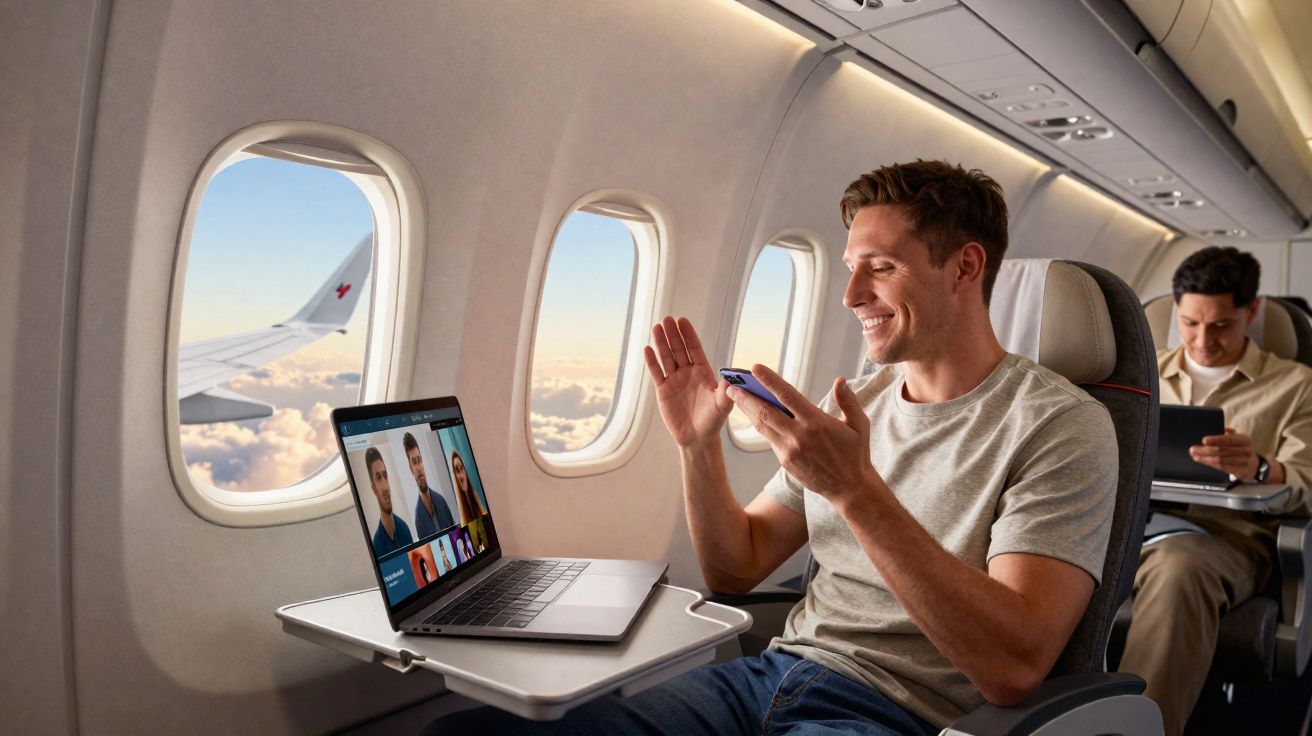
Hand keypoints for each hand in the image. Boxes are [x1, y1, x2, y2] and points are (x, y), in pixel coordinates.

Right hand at [643, 316, 732, 447]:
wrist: (697, 437)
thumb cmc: (712, 421)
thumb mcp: (722, 406)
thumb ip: (726, 391)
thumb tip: (732, 377)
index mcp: (703, 372)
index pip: (694, 349)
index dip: (688, 335)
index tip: (682, 321)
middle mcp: (688, 372)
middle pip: (679, 349)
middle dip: (673, 334)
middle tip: (666, 319)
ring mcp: (675, 380)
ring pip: (666, 357)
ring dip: (661, 343)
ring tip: (656, 327)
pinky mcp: (663, 390)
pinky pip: (657, 372)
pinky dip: (651, 361)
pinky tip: (647, 349)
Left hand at [727, 365, 882, 506]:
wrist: (849, 489)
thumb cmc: (855, 454)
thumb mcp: (859, 425)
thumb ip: (848, 401)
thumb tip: (840, 380)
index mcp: (816, 423)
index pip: (787, 396)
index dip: (769, 381)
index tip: (754, 368)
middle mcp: (799, 436)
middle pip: (765, 411)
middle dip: (746, 396)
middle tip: (730, 384)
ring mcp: (789, 451)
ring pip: (763, 426)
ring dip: (747, 410)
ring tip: (735, 396)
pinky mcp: (785, 462)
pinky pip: (769, 439)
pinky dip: (760, 425)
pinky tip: (753, 415)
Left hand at [1191, 428, 1260, 480]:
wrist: (1253, 465)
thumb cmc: (1239, 449)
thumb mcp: (1237, 439)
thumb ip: (1226, 434)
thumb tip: (1212, 429)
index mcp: (1244, 440)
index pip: (1228, 439)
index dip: (1215, 439)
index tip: (1203, 440)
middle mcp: (1246, 451)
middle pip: (1222, 450)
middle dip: (1205, 450)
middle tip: (1193, 449)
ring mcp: (1244, 462)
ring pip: (1220, 460)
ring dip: (1205, 458)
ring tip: (1195, 455)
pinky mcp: (1240, 472)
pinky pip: (1222, 468)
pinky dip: (1210, 464)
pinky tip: (1203, 461)